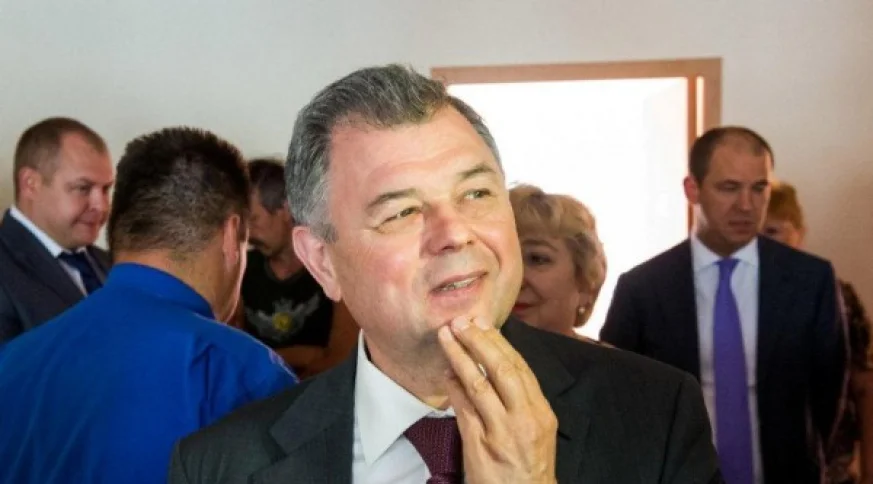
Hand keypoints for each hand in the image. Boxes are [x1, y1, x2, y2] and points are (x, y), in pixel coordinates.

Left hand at [438, 316, 557, 483]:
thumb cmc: (529, 466)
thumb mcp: (536, 430)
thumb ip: (520, 401)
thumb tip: (493, 366)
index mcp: (541, 412)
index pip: (520, 368)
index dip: (499, 343)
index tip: (483, 323)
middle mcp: (524, 419)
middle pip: (501, 370)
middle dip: (479, 342)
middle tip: (461, 322)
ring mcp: (501, 432)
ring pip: (479, 384)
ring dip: (460, 357)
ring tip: (446, 338)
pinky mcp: (480, 446)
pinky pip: (464, 409)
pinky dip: (453, 388)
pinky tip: (445, 374)